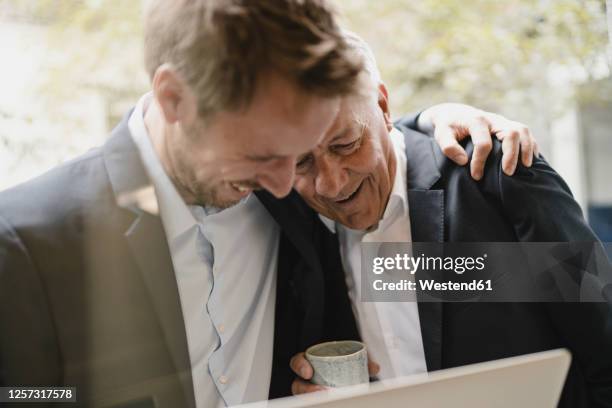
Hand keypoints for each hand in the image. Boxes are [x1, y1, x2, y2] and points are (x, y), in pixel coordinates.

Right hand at [289, 352, 380, 394]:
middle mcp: (307, 378)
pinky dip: (319, 403)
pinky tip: (330, 404)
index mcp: (310, 362)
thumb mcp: (349, 358)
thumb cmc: (341, 364)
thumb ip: (362, 361)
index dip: (300, 366)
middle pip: (297, 385)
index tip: (308, 372)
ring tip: (327, 399)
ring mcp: (311, 390)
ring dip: (312, 399)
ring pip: (304, 398)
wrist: (343, 373)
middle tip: (322, 391)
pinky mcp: (316, 398)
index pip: (297, 362)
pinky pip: (314, 402)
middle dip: (306, 390)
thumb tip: (375, 367)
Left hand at [418, 103, 539, 179]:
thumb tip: (463, 161)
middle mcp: (493, 119)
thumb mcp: (441, 134)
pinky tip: (530, 159)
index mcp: (476, 120)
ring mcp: (503, 121)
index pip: (483, 143)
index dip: (480, 161)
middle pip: (511, 133)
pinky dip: (531, 145)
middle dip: (511, 154)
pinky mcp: (508, 125)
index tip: (476, 176)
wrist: (454, 113)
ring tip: (525, 166)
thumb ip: (448, 146)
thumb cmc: (448, 126)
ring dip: (526, 148)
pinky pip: (526, 132)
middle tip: (508, 173)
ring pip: (522, 130)